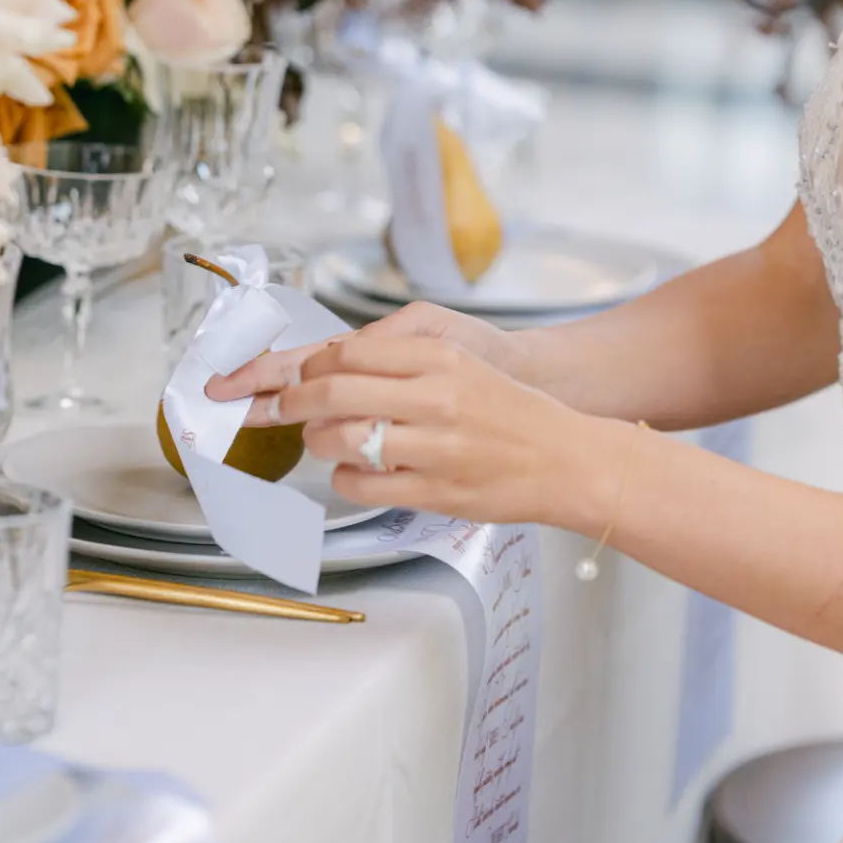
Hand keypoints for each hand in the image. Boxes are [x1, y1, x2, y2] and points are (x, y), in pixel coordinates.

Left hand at [235, 333, 623, 529]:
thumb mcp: (459, 362)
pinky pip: (362, 484)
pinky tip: (351, 469)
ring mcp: (435, 448)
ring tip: (321, 439)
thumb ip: (398, 358)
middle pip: (332, 392)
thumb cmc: (507, 409)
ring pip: (340, 440)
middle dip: (289, 401)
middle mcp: (435, 398)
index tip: (291, 375)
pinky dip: (343, 476)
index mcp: (438, 358)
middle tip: (278, 407)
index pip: (348, 352)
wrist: (564, 459)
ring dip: (315, 441)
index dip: (306, 365)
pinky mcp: (435, 491)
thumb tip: (329, 364)